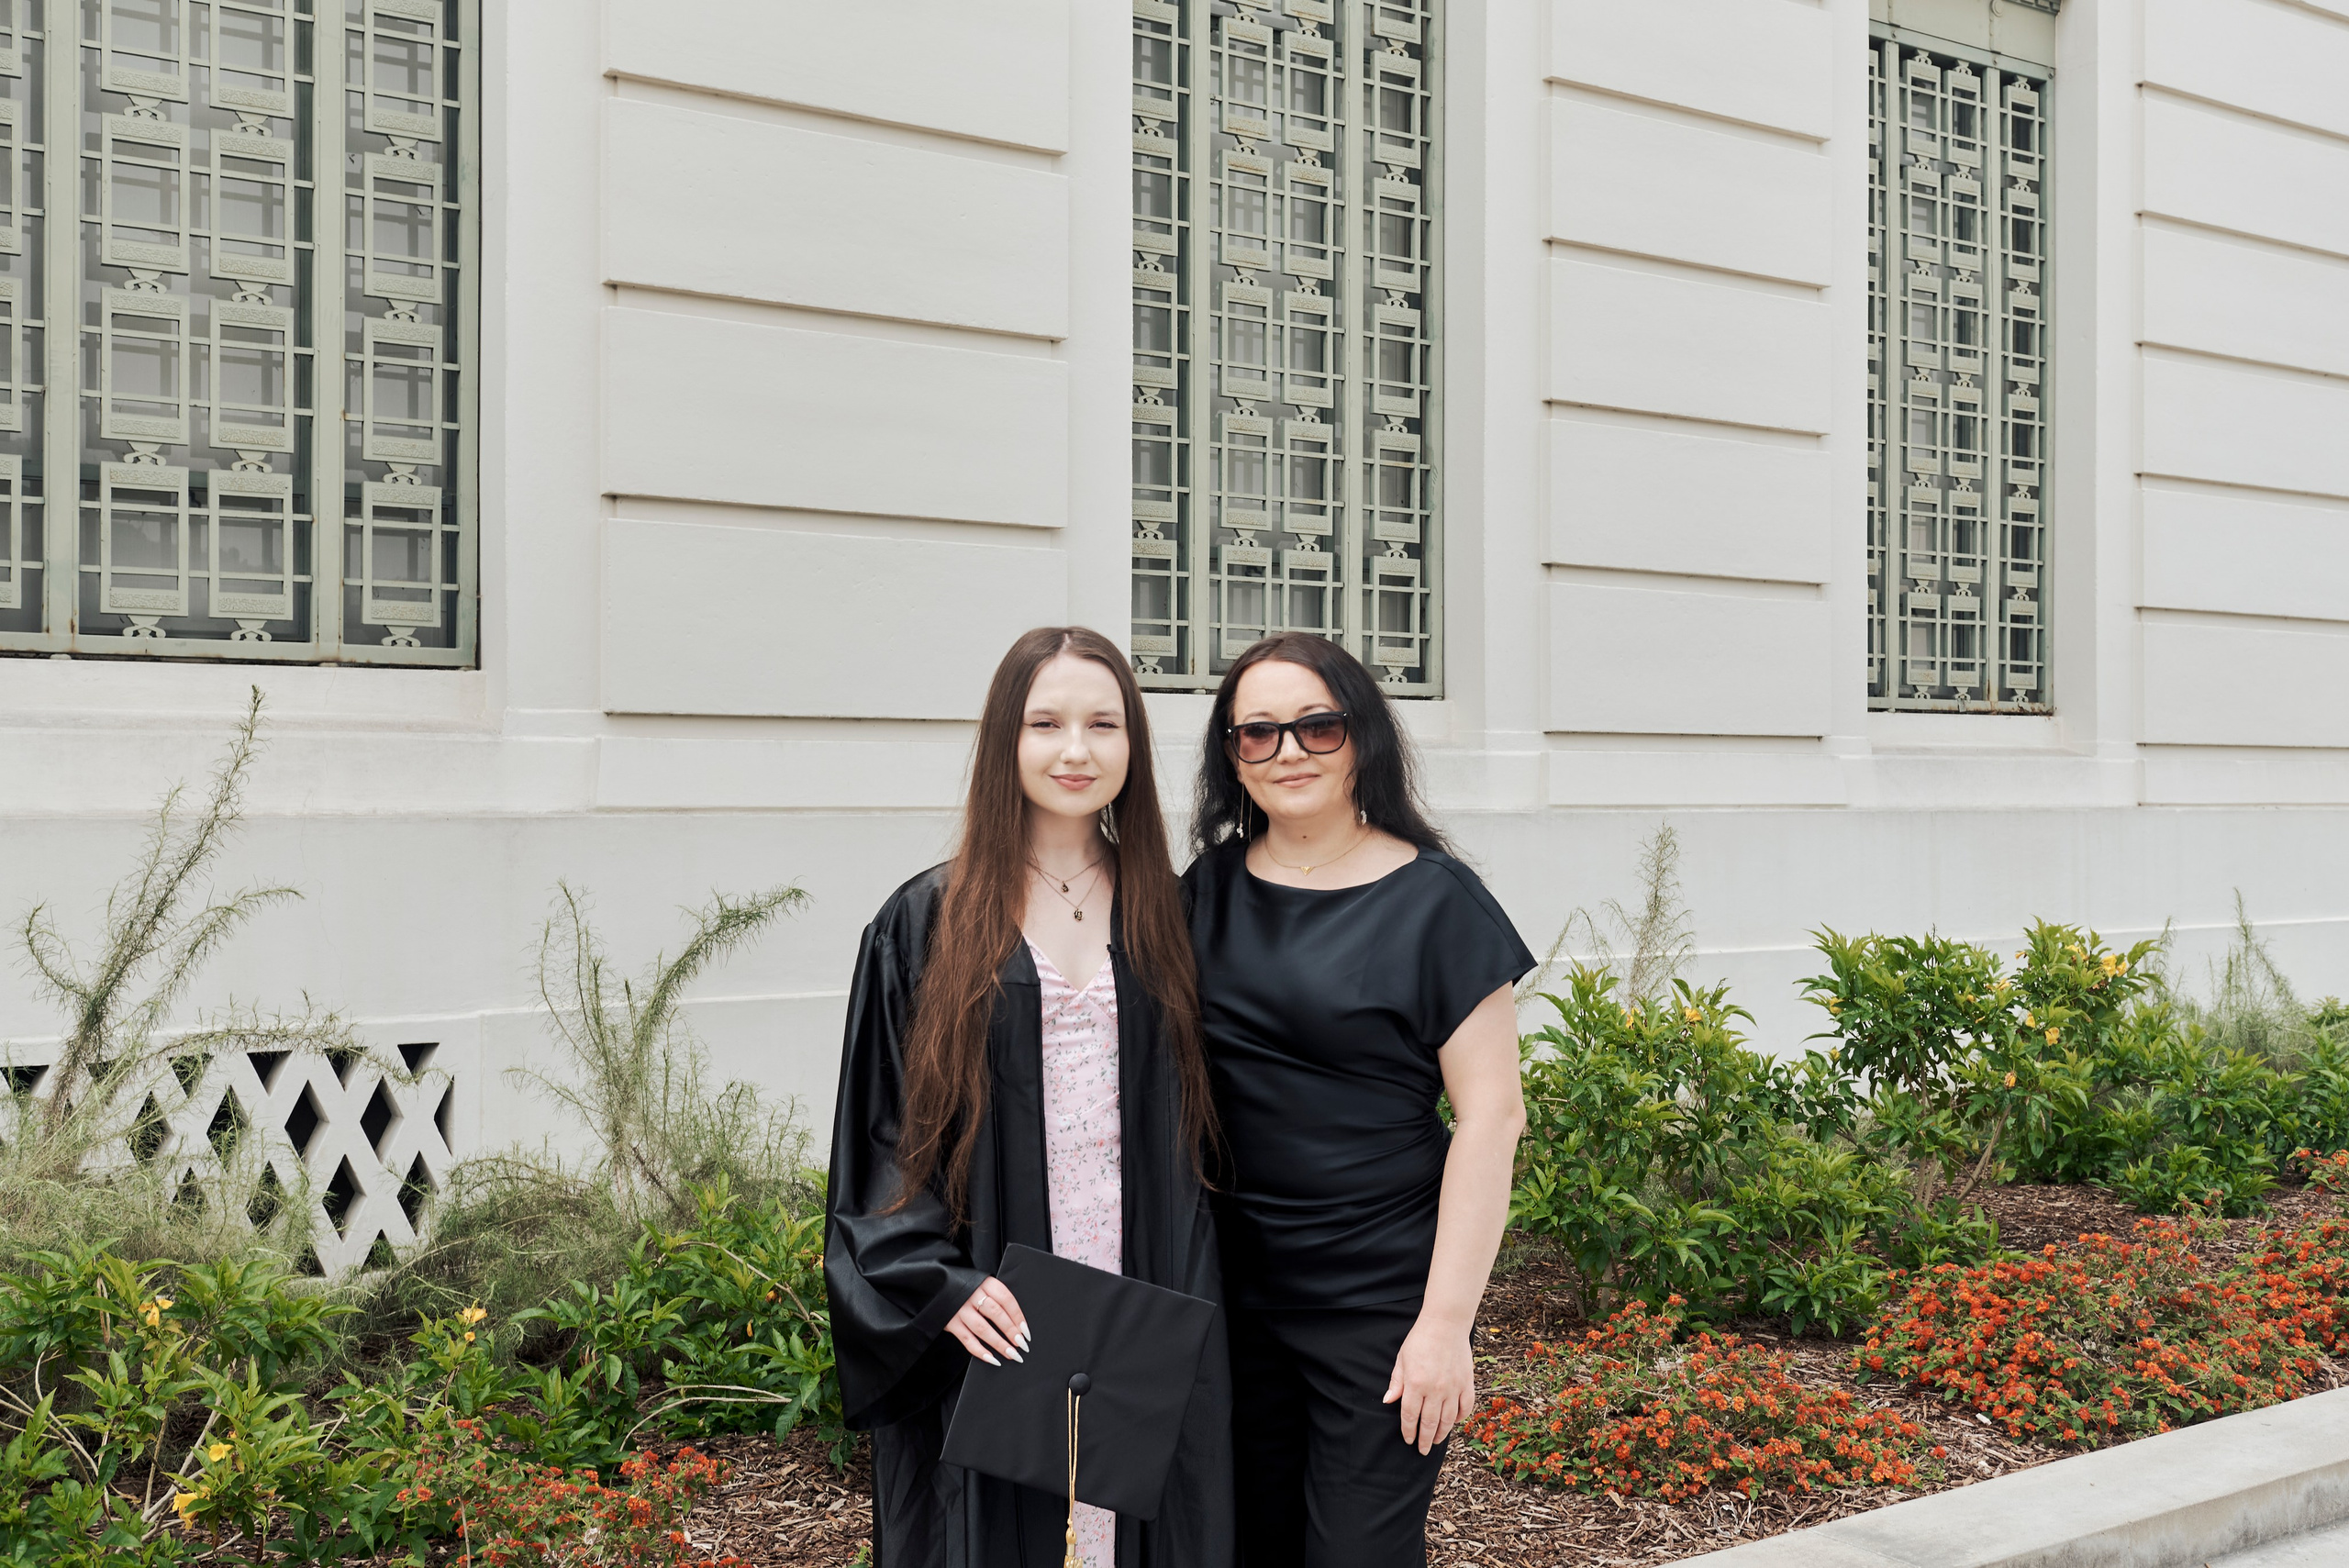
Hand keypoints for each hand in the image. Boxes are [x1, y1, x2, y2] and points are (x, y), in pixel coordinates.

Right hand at [945, 1277, 1028, 1366]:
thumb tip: (1017, 1324)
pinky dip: (980, 1351)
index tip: (1026, 1332)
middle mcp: (972, 1295)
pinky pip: (967, 1339)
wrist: (936, 1283)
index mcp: (985, 1283)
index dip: (1018, 1316)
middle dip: (1011, 1331)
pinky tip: (992, 1359)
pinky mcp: (950, 1322)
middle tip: (1022, 1346)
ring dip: (998, 1343)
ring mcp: (960, 1309)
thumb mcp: (982, 1285)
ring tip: (1011, 1354)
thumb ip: (996, 1298)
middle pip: (996, 1314)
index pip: (1006, 1300)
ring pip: (983, 1328)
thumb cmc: (967, 1287)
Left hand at [1382, 1313, 1472, 1453]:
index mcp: (1415, 1384)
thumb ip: (1396, 1382)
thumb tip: (1389, 1402)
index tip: (1408, 1440)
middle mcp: (1435, 1389)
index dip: (1409, 1431)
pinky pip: (1465, 1407)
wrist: (1445, 1324)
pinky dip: (1460, 1417)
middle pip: (1429, 1423)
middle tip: (1423, 1450)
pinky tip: (1453, 1421)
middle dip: (1425, 1440)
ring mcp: (1453, 1387)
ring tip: (1437, 1441)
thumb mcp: (1402, 1359)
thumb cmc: (1420, 1340)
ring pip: (1448, 1420)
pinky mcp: (1467, 1383)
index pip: (1410, 1416)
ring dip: (1442, 1433)